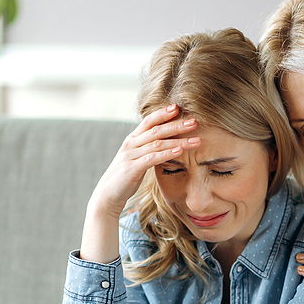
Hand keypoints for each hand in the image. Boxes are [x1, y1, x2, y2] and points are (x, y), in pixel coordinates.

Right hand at [80, 104, 200, 262]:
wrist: (108, 195)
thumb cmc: (126, 178)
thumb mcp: (138, 159)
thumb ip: (149, 149)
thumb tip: (166, 143)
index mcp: (133, 140)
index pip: (149, 121)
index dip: (163, 113)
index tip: (178, 107)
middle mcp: (131, 144)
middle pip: (156, 130)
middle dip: (176, 124)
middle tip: (195, 121)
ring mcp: (131, 155)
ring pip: (157, 143)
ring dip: (178, 140)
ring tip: (196, 139)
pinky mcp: (132, 168)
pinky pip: (152, 158)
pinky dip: (167, 153)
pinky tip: (180, 151)